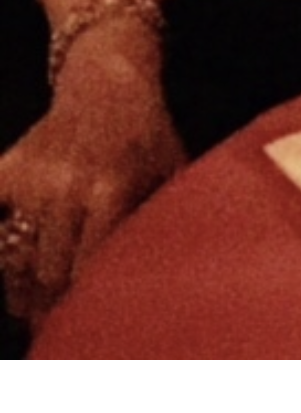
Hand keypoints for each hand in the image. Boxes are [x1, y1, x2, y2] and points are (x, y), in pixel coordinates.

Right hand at [0, 51, 183, 326]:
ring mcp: (31, 176)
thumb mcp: (171, 175)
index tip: (85, 333)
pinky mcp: (7, 167)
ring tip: (29, 310)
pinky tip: (7, 267)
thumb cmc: (148, 137)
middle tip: (52, 332)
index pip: (88, 271)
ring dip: (17, 292)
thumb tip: (171, 285)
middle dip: (48, 310)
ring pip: (12, 257)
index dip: (83, 309)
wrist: (109, 79)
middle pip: (46, 273)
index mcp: (111, 192)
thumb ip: (164, 224)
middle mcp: (66, 186)